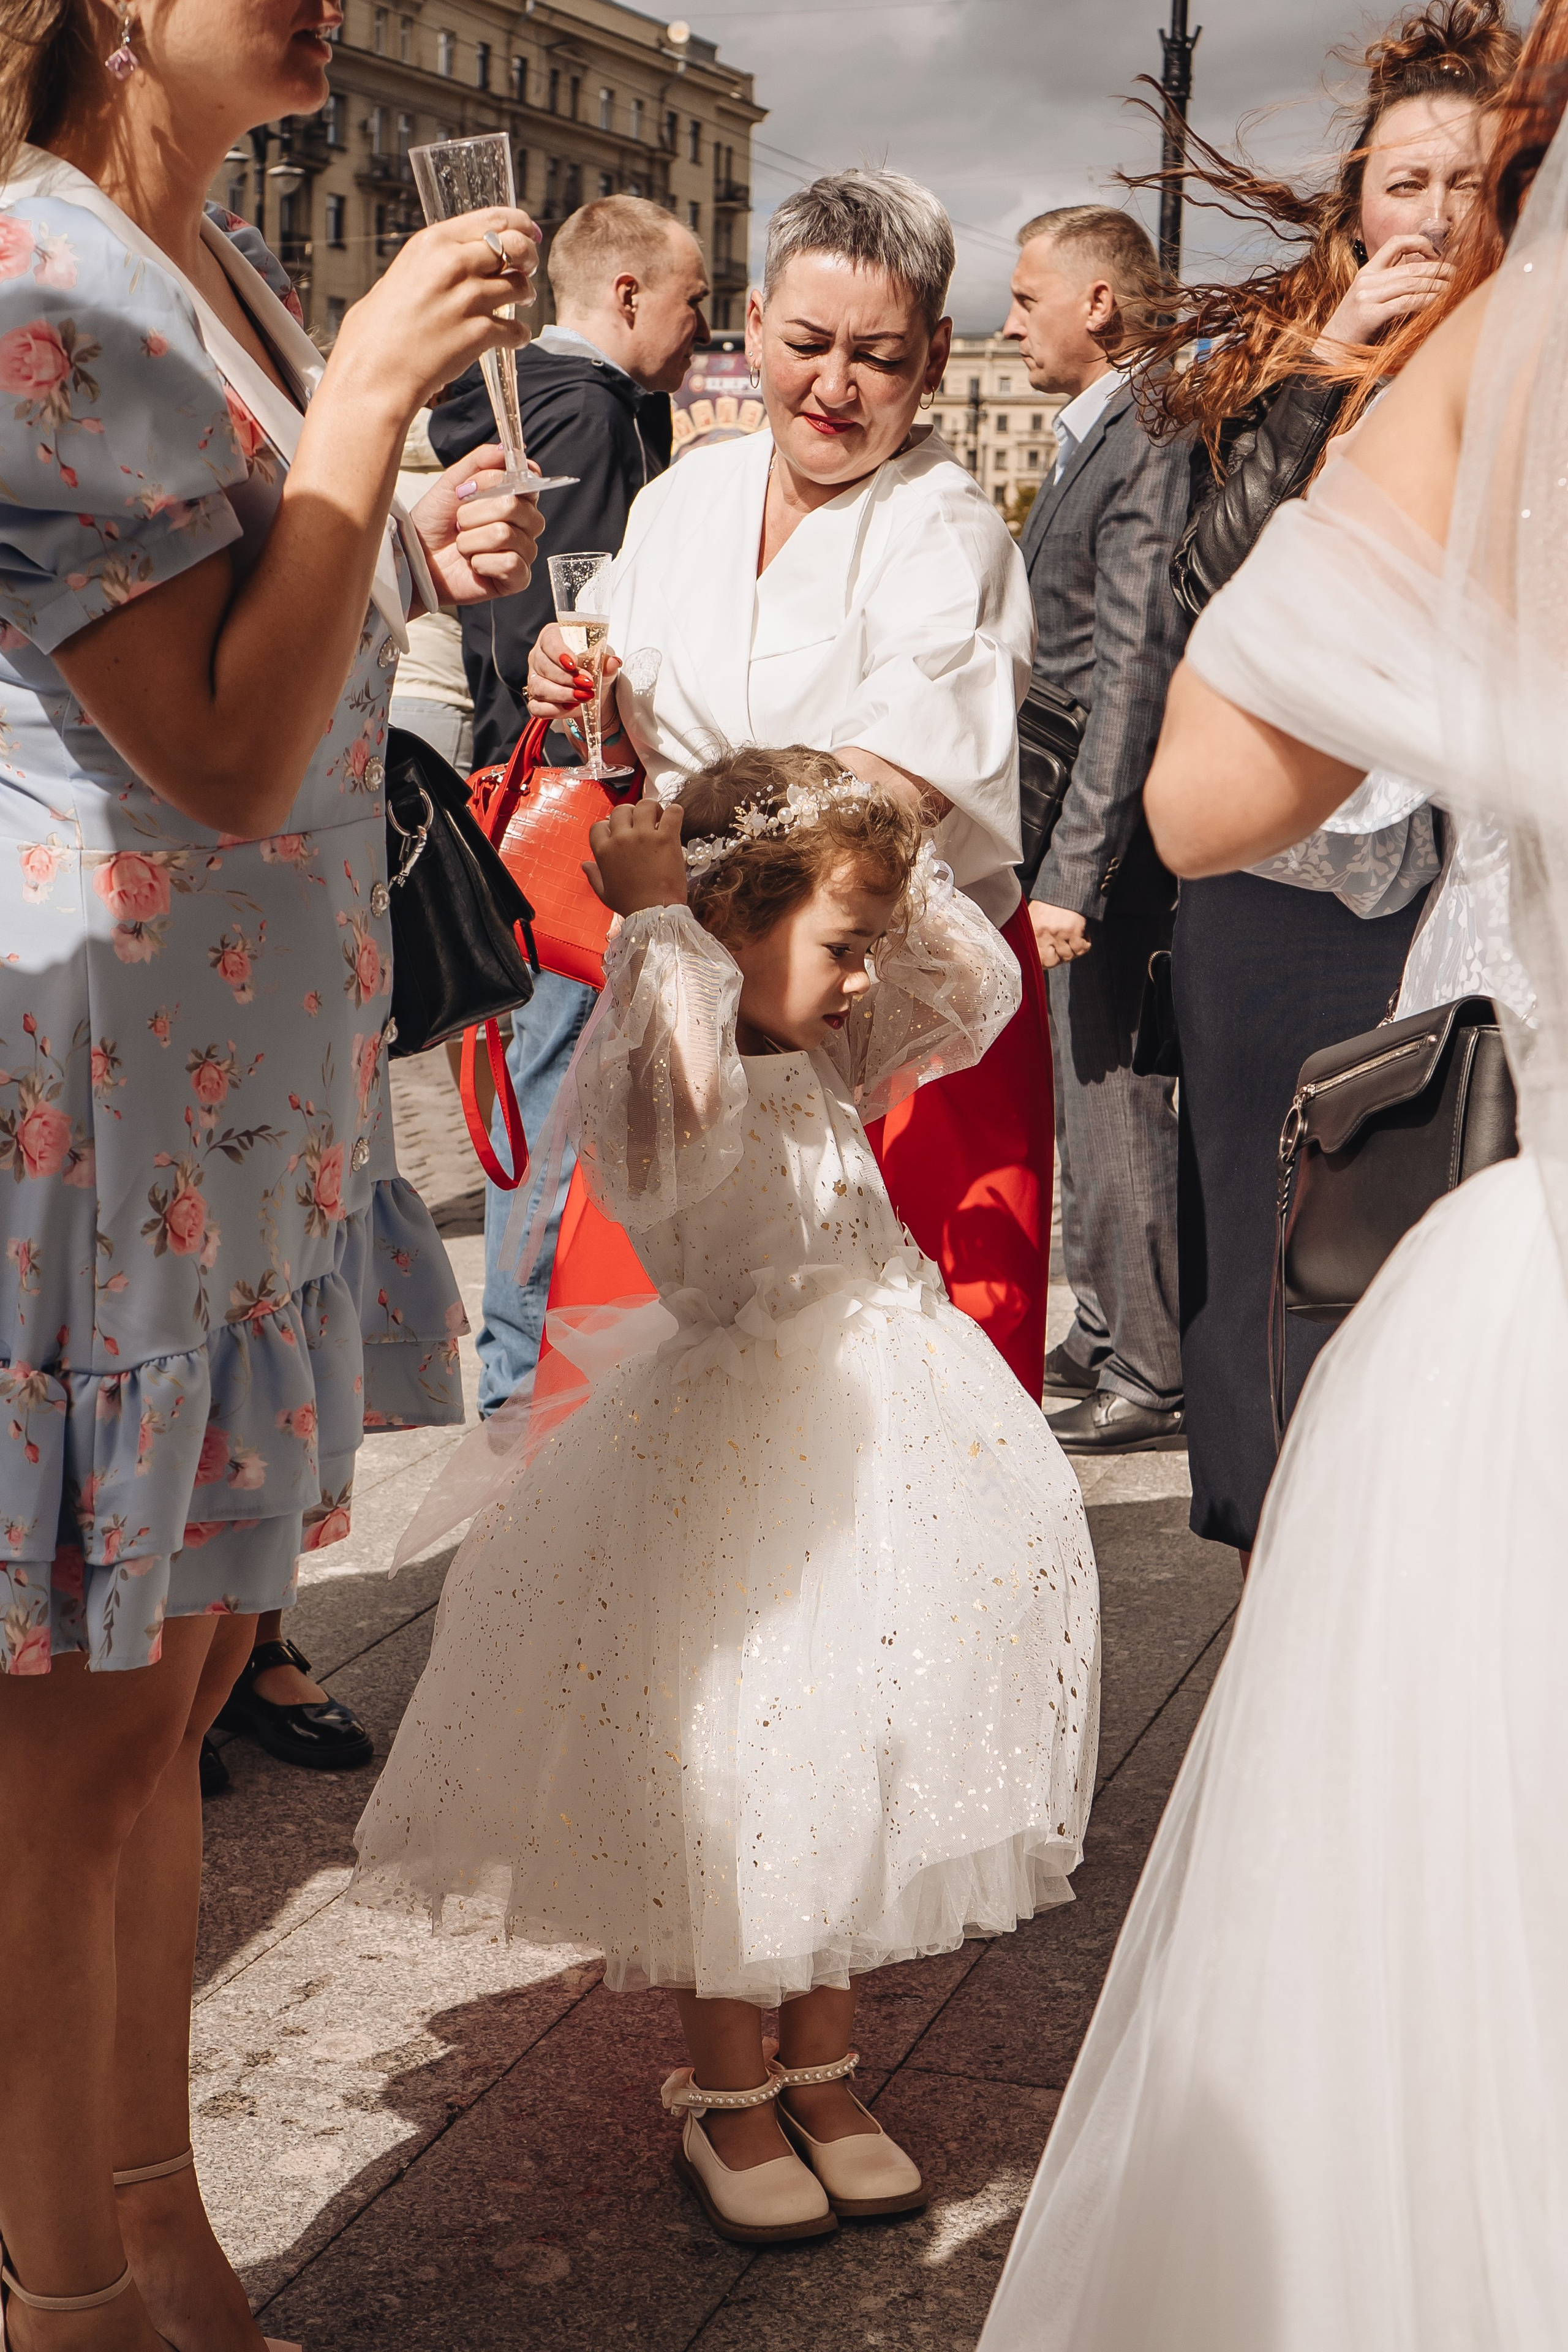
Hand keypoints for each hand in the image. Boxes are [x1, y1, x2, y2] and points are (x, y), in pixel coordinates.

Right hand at [325, 207, 541, 420]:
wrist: (373, 376)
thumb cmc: (375, 335)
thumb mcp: (397, 278)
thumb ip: (428, 266)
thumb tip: (448, 263)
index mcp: (431, 244)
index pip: (491, 219)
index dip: (518, 224)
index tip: (528, 231)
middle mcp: (451, 265)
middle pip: (514, 247)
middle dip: (528, 257)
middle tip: (527, 269)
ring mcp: (467, 299)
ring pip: (520, 286)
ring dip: (525, 295)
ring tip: (519, 304)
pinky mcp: (478, 333)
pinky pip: (516, 329)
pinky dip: (519, 335)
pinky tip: (512, 338)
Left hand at [409, 445, 545, 604]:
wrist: (416, 558)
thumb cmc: (434, 523)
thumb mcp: (452, 483)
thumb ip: (480, 461)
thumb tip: (505, 449)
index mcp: (514, 498)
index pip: (530, 479)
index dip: (499, 479)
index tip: (472, 486)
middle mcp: (524, 524)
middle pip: (514, 505)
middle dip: (475, 512)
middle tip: (459, 521)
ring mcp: (523, 552)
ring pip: (506, 534)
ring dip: (472, 539)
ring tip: (462, 545)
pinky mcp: (517, 580)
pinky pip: (509, 563)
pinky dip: (481, 562)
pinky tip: (473, 565)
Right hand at [528, 619, 622, 726]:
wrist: (592, 688)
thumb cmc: (592, 666)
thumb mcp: (602, 660)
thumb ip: (606, 661)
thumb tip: (613, 662)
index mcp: (552, 637)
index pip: (549, 641)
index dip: (559, 653)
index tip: (573, 664)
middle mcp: (539, 656)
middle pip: (544, 666)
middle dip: (567, 678)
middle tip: (587, 683)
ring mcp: (534, 678)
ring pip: (539, 687)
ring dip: (563, 694)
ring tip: (583, 696)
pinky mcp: (535, 699)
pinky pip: (536, 707)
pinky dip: (554, 710)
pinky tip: (570, 707)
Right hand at [585, 798, 686, 914]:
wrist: (655, 913)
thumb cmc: (630, 906)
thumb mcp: (605, 893)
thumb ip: (594, 876)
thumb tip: (585, 864)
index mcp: (604, 851)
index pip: (600, 825)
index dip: (610, 826)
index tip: (620, 833)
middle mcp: (621, 839)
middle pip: (621, 810)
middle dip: (631, 814)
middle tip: (641, 824)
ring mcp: (644, 836)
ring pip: (645, 805)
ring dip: (652, 809)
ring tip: (658, 819)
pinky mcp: (666, 838)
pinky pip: (673, 812)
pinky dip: (675, 812)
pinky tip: (674, 821)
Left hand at [1030, 901, 1090, 968]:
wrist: (1066, 885)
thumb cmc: (1050, 901)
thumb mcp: (1033, 915)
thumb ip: (1032, 933)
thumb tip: (1033, 954)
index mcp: (1032, 930)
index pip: (1034, 958)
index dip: (1042, 964)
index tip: (1046, 963)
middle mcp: (1043, 933)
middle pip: (1050, 962)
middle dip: (1057, 960)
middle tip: (1061, 952)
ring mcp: (1059, 932)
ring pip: (1067, 957)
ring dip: (1072, 951)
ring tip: (1072, 941)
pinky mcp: (1074, 930)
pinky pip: (1081, 948)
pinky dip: (1084, 945)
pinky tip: (1082, 936)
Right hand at [1315, 234, 1450, 350]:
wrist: (1329, 352)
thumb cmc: (1355, 331)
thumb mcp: (1370, 302)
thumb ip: (1390, 288)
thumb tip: (1422, 281)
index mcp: (1366, 273)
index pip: (1395, 244)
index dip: (1419, 242)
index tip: (1435, 254)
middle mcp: (1366, 280)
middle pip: (1410, 267)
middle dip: (1438, 269)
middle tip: (1457, 274)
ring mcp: (1366, 296)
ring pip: (1411, 283)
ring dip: (1436, 286)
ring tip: (1453, 289)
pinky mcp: (1370, 314)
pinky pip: (1406, 303)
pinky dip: (1426, 302)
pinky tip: (1438, 304)